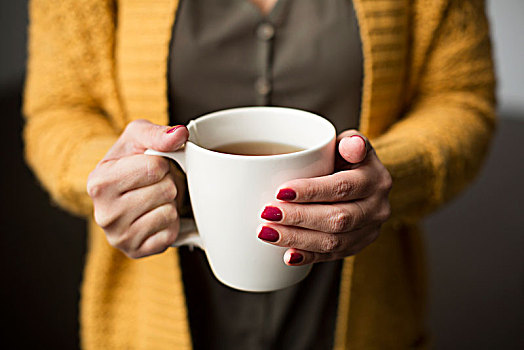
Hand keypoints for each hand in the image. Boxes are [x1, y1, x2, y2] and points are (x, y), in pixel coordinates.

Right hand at [87, 120, 187, 258]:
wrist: (126, 189)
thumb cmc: (132, 160)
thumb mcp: (138, 136)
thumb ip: (157, 133)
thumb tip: (179, 135)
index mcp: (99, 182)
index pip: (154, 167)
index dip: (162, 163)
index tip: (151, 165)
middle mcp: (104, 214)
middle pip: (165, 191)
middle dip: (168, 183)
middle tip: (155, 184)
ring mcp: (119, 237)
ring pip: (169, 213)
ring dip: (171, 203)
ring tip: (155, 199)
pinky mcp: (136, 252)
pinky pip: (171, 233)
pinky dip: (171, 224)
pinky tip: (156, 217)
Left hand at [258, 130, 391, 264]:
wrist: (363, 181)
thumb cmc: (347, 158)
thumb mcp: (350, 142)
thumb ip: (351, 141)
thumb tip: (352, 145)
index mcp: (376, 179)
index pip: (342, 187)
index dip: (311, 191)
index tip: (280, 192)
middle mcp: (377, 208)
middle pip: (337, 218)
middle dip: (298, 218)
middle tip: (267, 214)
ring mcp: (369, 231)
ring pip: (334, 242)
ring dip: (297, 239)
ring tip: (267, 233)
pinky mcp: (357, 247)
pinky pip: (332, 256)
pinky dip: (308, 256)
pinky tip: (287, 256)